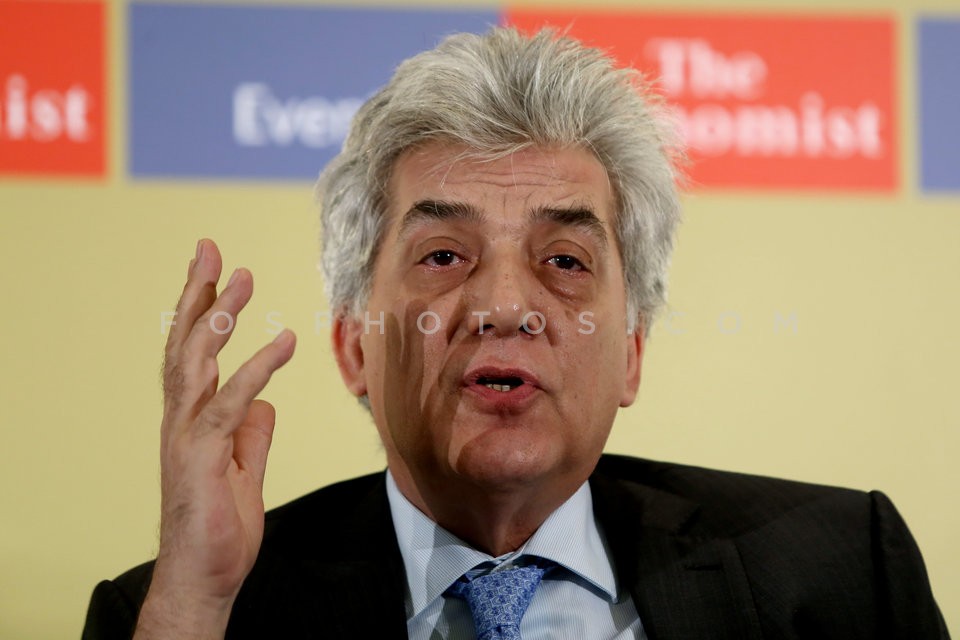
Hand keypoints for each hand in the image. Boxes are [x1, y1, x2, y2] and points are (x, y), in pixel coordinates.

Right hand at [135, 239, 295, 638]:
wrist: (204, 575)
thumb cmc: (220, 525)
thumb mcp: (244, 468)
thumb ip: (251, 433)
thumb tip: (265, 405)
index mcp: (191, 418)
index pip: (191, 351)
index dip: (200, 309)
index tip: (214, 269)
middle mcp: (181, 419)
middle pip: (184, 344)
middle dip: (197, 294)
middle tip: (210, 248)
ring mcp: (186, 437)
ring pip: (196, 365)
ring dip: (217, 319)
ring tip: (239, 280)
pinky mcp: (202, 458)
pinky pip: (229, 405)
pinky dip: (254, 370)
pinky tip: (280, 342)